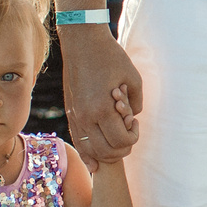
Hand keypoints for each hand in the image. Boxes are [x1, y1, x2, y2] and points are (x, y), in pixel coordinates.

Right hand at [60, 27, 141, 165]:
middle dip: (122, 149)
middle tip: (129, 133)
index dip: (133, 137)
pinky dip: (87, 155)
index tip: (135, 122)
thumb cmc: (111, 57)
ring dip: (107, 153)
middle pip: (106, 151)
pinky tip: (94, 164)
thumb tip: (133, 118)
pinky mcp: (70, 113)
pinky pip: (78, 142)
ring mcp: (75, 116)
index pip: (120, 141)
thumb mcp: (133, 78)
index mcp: (102, 108)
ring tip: (116, 140)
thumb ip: (137, 103)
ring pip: (91, 151)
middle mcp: (85, 117)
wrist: (82, 42)